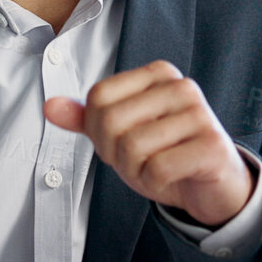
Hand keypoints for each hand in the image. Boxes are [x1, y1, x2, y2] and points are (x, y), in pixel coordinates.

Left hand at [44, 60, 252, 227]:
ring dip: (135, 171)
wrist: (212, 187)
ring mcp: (200, 114)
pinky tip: (172, 177)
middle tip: (139, 161)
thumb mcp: (120, 135)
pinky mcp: (211, 145)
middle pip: (111, 121)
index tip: (120, 142)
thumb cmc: (166, 154)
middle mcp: (181, 86)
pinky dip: (155, 182)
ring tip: (156, 168)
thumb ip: (87, 119)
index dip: (97, 130)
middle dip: (115, 153)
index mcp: (158, 74)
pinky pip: (158, 168)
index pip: (98, 97)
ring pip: (133, 147)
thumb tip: (49, 107)